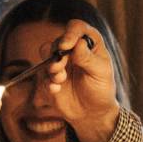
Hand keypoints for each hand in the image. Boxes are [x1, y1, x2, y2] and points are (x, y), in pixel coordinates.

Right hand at [41, 18, 119, 141]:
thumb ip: (88, 59)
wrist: (92, 114)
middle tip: (60, 67)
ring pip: (46, 54)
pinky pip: (42, 75)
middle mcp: (72, 50)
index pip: (77, 27)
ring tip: (60, 79)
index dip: (70, 33)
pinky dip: (47, 82)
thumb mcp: (101, 73)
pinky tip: (56, 90)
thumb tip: (77, 43)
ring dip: (51, 66)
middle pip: (58, 40)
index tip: (66, 45)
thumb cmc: (101, 90)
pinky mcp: (50, 78)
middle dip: (56, 53)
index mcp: (89, 44)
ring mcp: (60, 63)